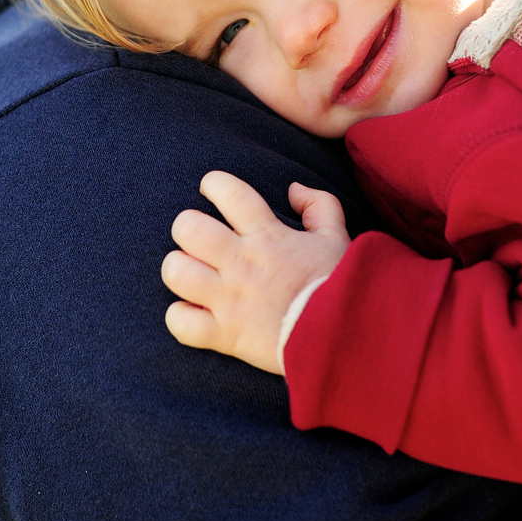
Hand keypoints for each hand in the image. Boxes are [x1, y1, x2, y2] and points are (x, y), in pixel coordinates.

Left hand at [162, 171, 349, 374]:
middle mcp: (242, 262)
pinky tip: (194, 312)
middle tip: (198, 239)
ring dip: (179, 270)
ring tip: (192, 273)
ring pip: (176, 271)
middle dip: (186, 227)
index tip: (211, 188)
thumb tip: (293, 189)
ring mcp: (230, 299)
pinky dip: (180, 317)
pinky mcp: (225, 334)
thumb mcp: (337, 237)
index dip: (213, 183)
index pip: (229, 192)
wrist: (345, 336)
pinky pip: (180, 322)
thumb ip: (319, 205)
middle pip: (188, 228)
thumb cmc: (340, 285)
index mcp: (267, 235)